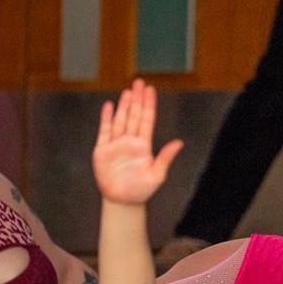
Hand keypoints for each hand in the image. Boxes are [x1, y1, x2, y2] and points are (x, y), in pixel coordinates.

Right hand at [92, 79, 183, 205]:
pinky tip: (109, 106)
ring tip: (128, 91)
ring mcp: (116, 144)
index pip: (147, 120)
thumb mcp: (157, 174)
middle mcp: (130, 141)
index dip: (149, 105)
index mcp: (144, 145)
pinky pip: (105, 130)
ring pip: (121, 120)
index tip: (151, 90)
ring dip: (124, 105)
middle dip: (137, 99)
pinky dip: (106, 118)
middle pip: (134, 115)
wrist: (122, 201)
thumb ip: (166, 157)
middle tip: (139, 82)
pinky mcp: (103, 150)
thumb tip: (179, 143)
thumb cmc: (141, 189)